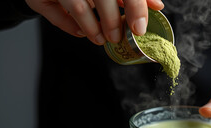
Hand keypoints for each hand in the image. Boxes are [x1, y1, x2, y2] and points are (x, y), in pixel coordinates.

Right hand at [25, 0, 163, 44]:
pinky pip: (53, 11)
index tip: (139, 28)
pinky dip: (69, 25)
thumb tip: (157, 5)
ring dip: (90, 26)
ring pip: (77, 3)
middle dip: (111, 20)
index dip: (135, 6)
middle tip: (117, 37)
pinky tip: (80, 32)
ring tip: (100, 39)